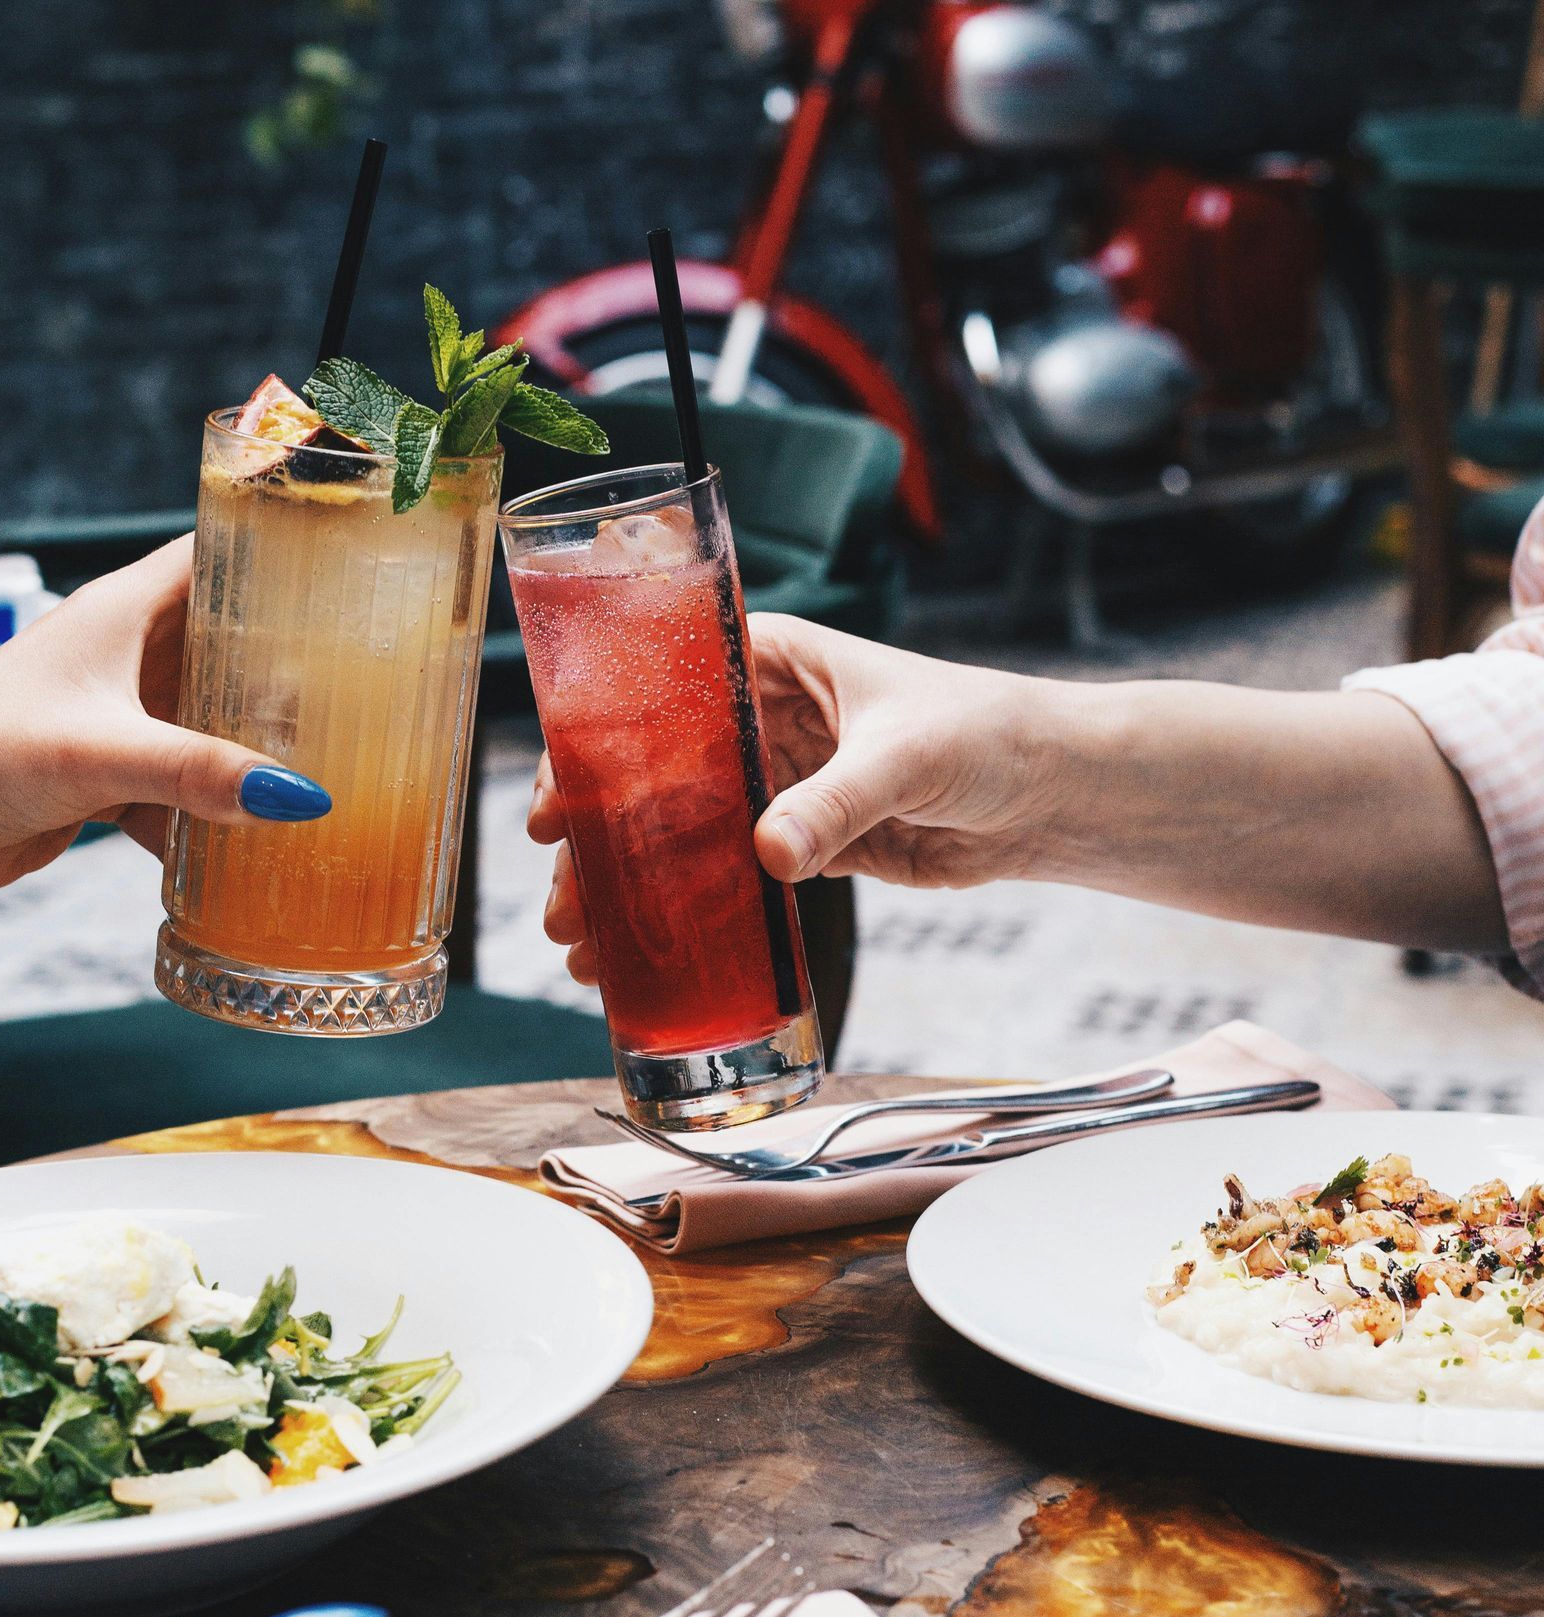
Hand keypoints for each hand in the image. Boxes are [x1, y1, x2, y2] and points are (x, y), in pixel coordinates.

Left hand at [0, 536, 328, 889]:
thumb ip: (200, 772)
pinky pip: (183, 783)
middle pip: (230, 641)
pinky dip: (212, 810)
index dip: (279, 551)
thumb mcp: (103, 753)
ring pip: (210, 718)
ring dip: (253, 745)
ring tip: (334, 764)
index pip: (218, 552)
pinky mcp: (110, 772)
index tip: (349, 568)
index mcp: (125, 610)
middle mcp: (128, 653)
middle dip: (288, 665)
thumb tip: (301, 799)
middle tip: (369, 687)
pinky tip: (255, 841)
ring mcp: (121, 713)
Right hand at [529, 615, 1059, 981]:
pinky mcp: (802, 844)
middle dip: (602, 837)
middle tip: (566, 895)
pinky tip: (644, 955)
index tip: (561, 803)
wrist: (1055, 794)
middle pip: (655, 775)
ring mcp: (777, 784)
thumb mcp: (904, 755)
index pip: (661, 692)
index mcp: (770, 660)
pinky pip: (727, 879)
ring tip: (586, 943)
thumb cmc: (988, 733)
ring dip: (634, 886)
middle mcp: (759, 718)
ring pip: (681, 833)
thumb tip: (769, 854)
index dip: (599, 747)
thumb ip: (836, 802)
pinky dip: (687, 913)